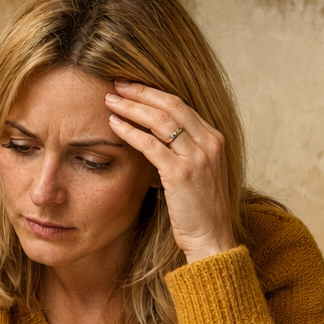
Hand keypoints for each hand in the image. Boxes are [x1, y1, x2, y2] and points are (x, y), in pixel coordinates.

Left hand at [105, 81, 236, 262]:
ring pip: (159, 120)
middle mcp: (209, 142)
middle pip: (170, 104)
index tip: (132, 87)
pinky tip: (114, 125)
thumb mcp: (197, 174)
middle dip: (141, 92)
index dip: (154, 93)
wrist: (211, 239)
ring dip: (131, 107)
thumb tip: (154, 138)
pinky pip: (151, 144)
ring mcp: (197, 157)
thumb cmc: (199, 211)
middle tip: (116, 84)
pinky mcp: (181, 173)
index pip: (181, 105)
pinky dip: (130, 132)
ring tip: (110, 100)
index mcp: (214, 139)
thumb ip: (182, 153)